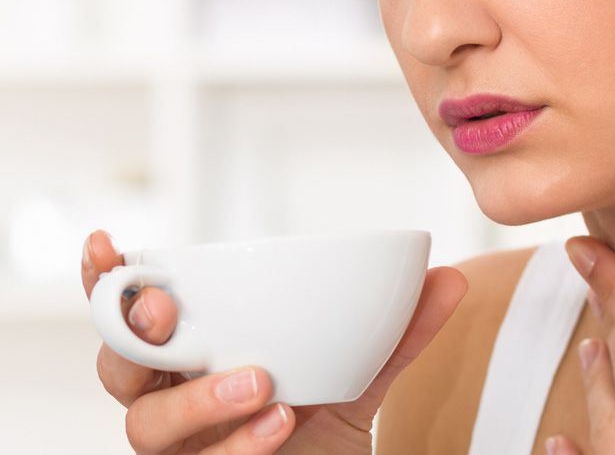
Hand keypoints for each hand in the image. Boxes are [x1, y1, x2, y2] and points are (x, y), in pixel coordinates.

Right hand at [81, 230, 467, 453]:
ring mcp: (183, 448)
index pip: (130, 313)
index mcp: (193, 353)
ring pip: (147, 424)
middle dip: (133, 334)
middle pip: (118, 366)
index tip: (106, 243)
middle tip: (165, 310)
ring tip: (259, 381)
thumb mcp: (361, 372)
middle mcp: (174, 398)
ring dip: (197, 397)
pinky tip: (279, 422)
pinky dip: (237, 444)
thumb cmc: (325, 421)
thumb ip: (399, 330)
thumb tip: (448, 276)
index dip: (104, 280)